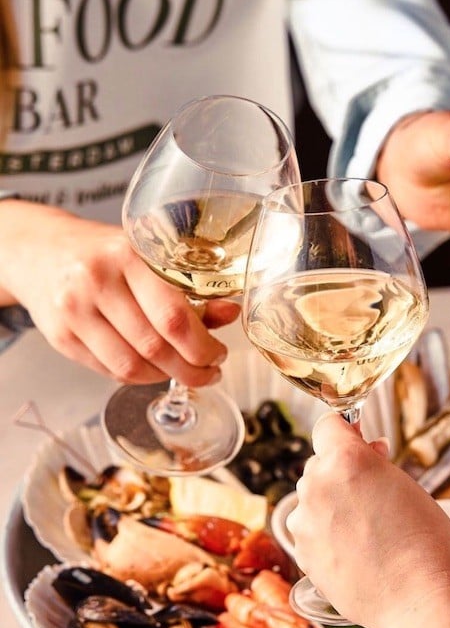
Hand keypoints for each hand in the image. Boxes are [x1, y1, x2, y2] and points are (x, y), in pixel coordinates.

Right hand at [0, 200, 239, 382]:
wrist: (41, 250)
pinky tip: (152, 368)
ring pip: (131, 367)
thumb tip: (230, 313)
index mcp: (128, 255)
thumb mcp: (149, 257)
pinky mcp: (60, 336)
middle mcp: (96, 281)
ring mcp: (74, 310)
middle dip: (191, 370)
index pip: (173, 316)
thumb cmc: (104, 253)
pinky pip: (109, 371)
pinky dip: (137, 377)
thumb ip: (191, 288)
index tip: (219, 355)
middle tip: (209, 372)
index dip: (202, 347)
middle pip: (155, 347)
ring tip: (183, 372)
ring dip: (165, 378)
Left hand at [288, 413, 449, 627]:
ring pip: (313, 499)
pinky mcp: (303, 554)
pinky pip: (311, 531)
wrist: (422, 603)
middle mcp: (316, 486)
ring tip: (370, 529)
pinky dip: (328, 535)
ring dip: (332, 504)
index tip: (360, 443)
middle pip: (320, 464)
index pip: (328, 426)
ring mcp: (305, 523)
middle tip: (377, 491)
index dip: (346, 432)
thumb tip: (365, 452)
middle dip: (342, 471)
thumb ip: (376, 466)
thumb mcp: (407, 487)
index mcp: (345, 460)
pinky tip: (358, 552)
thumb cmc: (428, 543)